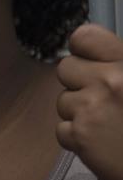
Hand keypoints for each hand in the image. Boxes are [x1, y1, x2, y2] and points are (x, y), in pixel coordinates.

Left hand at [56, 24, 122, 179]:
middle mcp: (108, 82)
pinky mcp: (81, 137)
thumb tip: (97, 55)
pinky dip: (77, 138)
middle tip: (100, 99)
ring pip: (63, 101)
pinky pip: (62, 129)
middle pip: (65, 69)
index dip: (83, 50)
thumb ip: (120, 65)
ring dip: (79, 113)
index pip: (84, 37)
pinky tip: (101, 142)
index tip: (89, 61)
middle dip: (79, 83)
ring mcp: (91, 109)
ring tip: (106, 124)